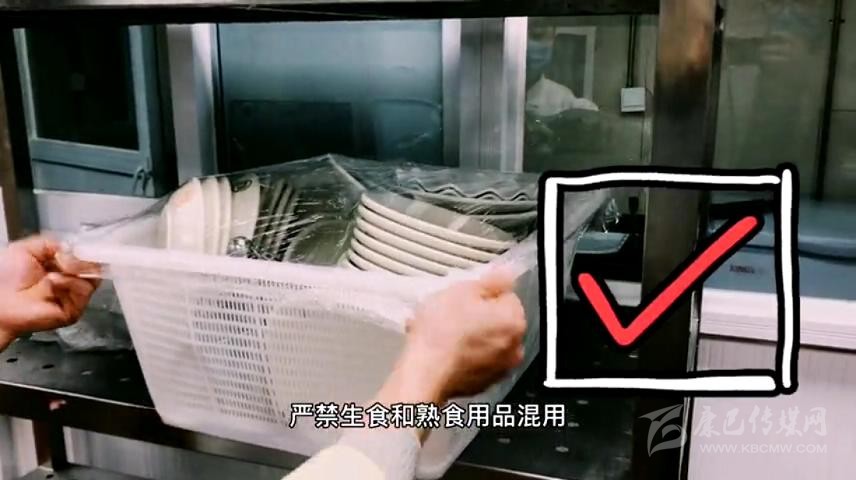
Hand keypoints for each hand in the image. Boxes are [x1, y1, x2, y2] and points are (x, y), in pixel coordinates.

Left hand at [0, 236, 99, 349]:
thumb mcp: (26, 249)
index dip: (87, 251)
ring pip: (93, 279)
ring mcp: (73, 298)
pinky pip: (83, 292)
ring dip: (74, 271)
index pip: (87, 257)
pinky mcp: (73, 311)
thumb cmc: (5, 279)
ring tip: (52, 274)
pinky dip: (69, 284)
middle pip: (95, 268)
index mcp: (61, 268)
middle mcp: (70, 282)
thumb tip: (73, 247)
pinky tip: (53, 283)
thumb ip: (51, 243)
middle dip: (83, 260)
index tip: (82, 247)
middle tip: (65, 259)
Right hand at [372, 269, 525, 418]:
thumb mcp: (463, 291)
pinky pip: (473, 360)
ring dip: (466, 334)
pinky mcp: (481, 383)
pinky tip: (439, 348)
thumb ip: (491, 281)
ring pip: (484, 341)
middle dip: (474, 314)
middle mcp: (513, 348)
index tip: (464, 295)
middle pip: (496, 320)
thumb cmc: (440, 334)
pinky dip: (461, 354)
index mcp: (513, 321)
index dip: (482, 293)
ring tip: (438, 331)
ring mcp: (498, 369)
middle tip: (449, 312)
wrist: (423, 374)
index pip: (506, 296)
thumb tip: (507, 273)